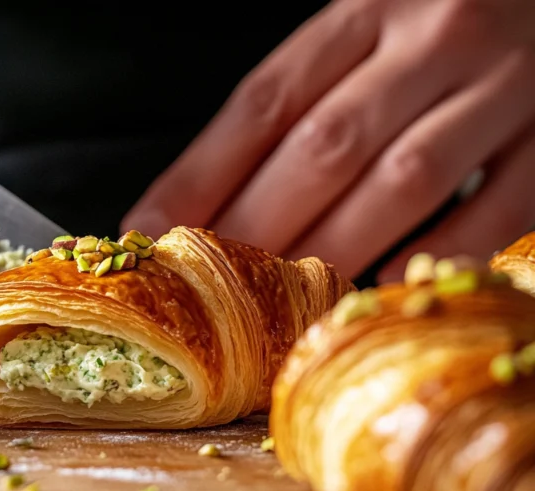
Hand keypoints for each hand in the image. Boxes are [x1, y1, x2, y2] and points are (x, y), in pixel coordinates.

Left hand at [123, 0, 534, 281]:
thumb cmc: (438, 19)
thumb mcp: (361, 29)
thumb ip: (298, 99)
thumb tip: (204, 200)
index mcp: (365, 10)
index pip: (264, 102)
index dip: (200, 176)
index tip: (149, 231)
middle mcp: (433, 38)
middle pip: (325, 147)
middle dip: (257, 228)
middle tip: (212, 289)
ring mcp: (505, 84)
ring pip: (402, 181)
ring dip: (334, 250)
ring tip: (282, 303)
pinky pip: (500, 204)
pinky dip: (439, 251)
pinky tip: (385, 288)